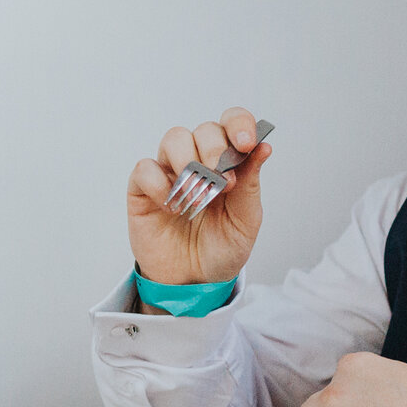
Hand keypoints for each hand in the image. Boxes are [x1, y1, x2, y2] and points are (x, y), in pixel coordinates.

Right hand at [126, 108, 272, 287]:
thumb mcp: (245, 223)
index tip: (246, 144)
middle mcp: (198, 161)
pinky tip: (171, 207)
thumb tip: (263, 147)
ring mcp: (170, 173)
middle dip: (215, 149)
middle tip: (222, 181)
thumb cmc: (220, 250)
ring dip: (188, 160)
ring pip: (174, 138)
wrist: (192, 283)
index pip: (232, 124)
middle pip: (204, 129)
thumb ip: (251, 186)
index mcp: (228, 164)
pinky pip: (145, 168)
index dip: (239, 125)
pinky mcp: (143, 189)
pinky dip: (159, 184)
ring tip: (196, 194)